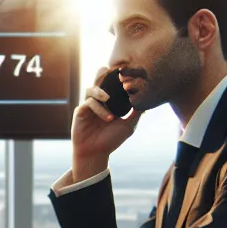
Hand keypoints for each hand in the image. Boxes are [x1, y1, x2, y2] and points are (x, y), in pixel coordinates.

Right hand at [70, 67, 140, 181]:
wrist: (96, 153)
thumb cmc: (111, 140)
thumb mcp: (129, 125)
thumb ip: (136, 112)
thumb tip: (146, 99)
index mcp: (109, 101)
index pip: (112, 83)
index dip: (118, 76)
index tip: (127, 74)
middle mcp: (98, 101)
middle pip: (98, 79)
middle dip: (105, 74)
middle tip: (114, 76)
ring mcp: (88, 105)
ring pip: (91, 89)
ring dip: (100, 92)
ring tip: (108, 99)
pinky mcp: (80, 111)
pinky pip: (89, 103)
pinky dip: (99, 108)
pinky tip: (108, 118)